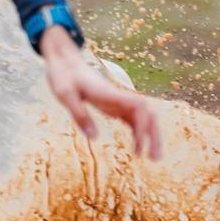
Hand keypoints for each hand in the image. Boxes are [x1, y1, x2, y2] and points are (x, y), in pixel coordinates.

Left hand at [39, 26, 162, 158]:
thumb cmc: (64, 76)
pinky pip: (133, 119)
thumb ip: (80, 115)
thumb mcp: (65, 95)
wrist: (65, 61)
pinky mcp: (115, 105)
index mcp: (110, 93)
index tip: (139, 146)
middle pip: (148, 113)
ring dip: (150, 136)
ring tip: (152, 158)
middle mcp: (119, 97)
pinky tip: (137, 148)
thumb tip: (95, 138)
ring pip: (144, 117)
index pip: (138, 107)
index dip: (143, 125)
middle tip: (155, 159)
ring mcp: (119, 101)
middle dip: (154, 135)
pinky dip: (139, 133)